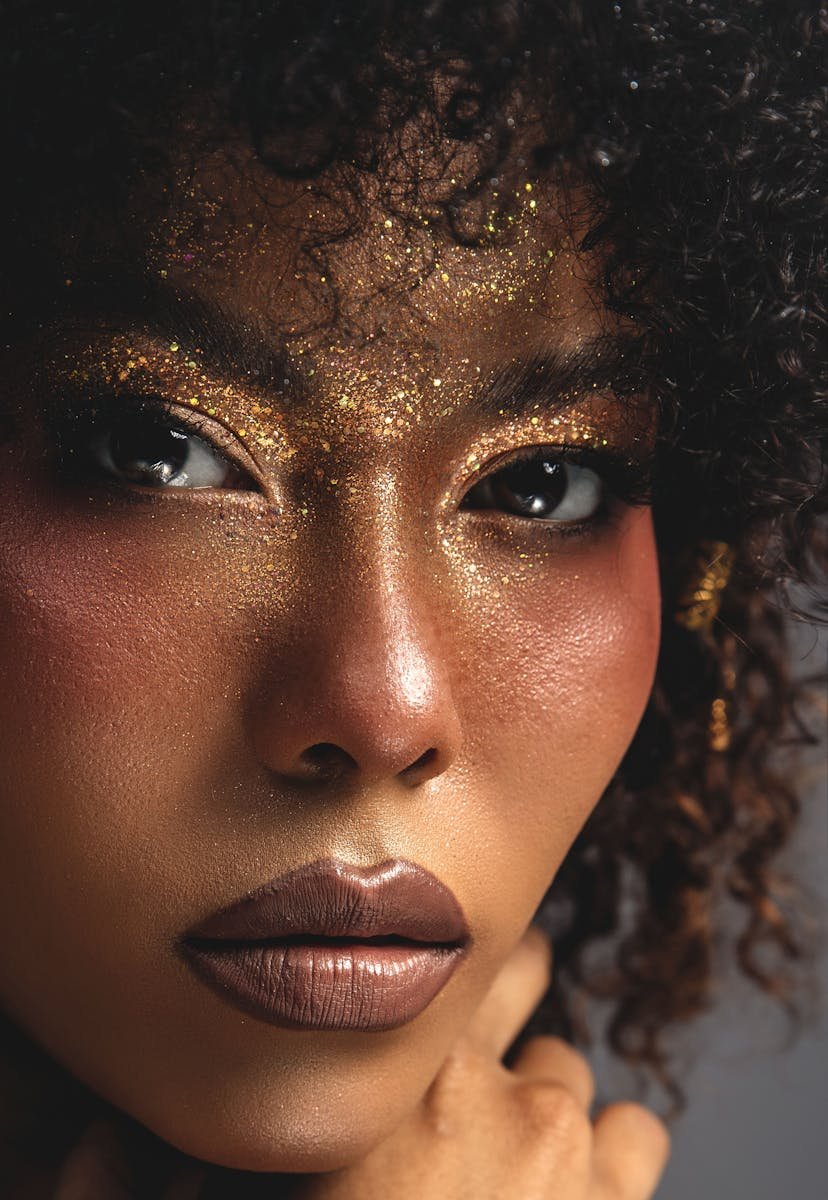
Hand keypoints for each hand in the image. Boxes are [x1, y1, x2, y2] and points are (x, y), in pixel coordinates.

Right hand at [49, 929, 668, 1198]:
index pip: (441, 949)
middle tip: (479, 1049)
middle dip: (505, 995)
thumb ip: (188, 1166)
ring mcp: (562, 1137)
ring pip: (571, 1066)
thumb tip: (100, 1143)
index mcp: (394, 1076)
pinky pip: (637, 1126)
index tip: (433, 980)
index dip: (440, 959)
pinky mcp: (618, 1194)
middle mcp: (486, 1084)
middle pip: (523, 971)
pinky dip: (610, 1149)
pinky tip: (576, 1183)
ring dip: (548, 1096)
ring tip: (518, 1146)